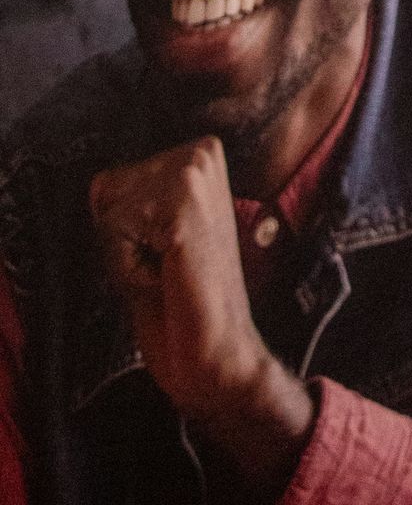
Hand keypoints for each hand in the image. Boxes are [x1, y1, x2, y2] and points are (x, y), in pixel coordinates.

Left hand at [90, 139, 314, 494]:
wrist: (218, 354)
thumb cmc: (184, 303)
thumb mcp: (152, 237)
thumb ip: (128, 203)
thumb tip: (98, 185)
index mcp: (200, 155)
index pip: (113, 179)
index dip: (124, 232)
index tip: (163, 254)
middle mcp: (202, 153)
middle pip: (107, 189)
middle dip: (121, 240)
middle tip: (164, 267)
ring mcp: (195, 172)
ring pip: (108, 209)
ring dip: (123, 256)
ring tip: (165, 274)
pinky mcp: (183, 201)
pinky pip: (113, 231)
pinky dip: (126, 268)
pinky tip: (164, 278)